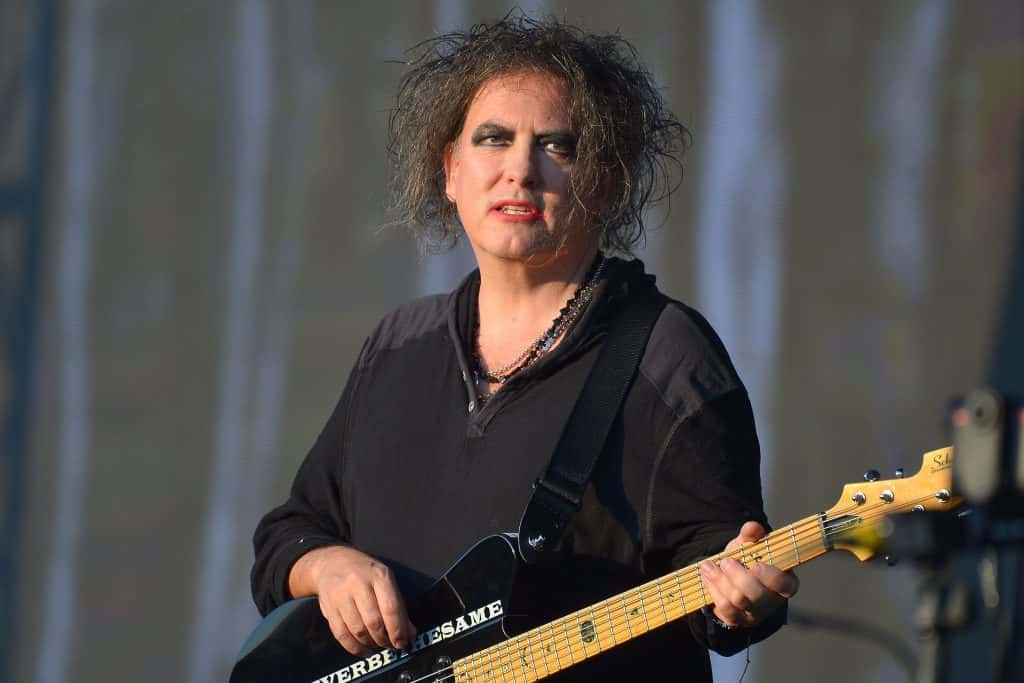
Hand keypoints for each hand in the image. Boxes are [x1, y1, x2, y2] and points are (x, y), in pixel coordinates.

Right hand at [289, 545, 416, 655]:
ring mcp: (341, 596)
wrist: (331, 562)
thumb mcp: (385, 580)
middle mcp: (358, 584)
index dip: (398, 629)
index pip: (391, 608)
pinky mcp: (328, 608)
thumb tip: (410, 633)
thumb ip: (399, 606)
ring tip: (377, 644)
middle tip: (390, 644)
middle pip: (374, 621)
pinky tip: (364, 651)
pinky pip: (341, 634)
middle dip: (384, 639)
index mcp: (379, 575)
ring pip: (358, 630)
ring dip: (370, 643)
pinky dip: (354, 648)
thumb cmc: (365, 573)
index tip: (402, 642)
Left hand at [699, 521, 798, 627]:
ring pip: (738, 601)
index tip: (756, 565)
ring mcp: (754, 613)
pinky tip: (707, 577)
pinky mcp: (737, 620)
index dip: (771, 577)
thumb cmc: (746, 560)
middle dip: (738, 577)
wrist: (729, 577)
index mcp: (785, 582)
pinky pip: (725, 608)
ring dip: (720, 580)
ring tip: (708, 566)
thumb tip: (752, 527)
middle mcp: (772, 602)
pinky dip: (713, 589)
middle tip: (726, 562)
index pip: (784, 585)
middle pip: (757, 595)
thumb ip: (751, 535)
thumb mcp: (749, 545)